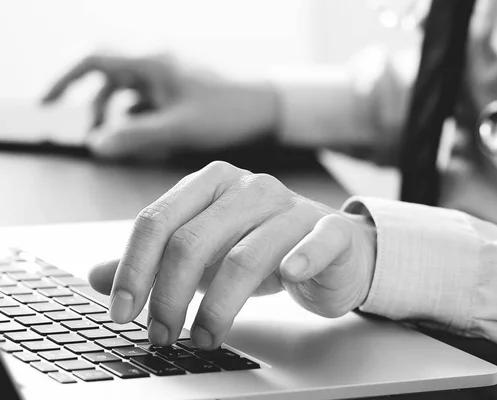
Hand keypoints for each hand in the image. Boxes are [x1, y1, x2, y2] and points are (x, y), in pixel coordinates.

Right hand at [42, 54, 277, 157]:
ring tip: (115, 141)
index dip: (64, 79)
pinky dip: (139, 114)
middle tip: (85, 133)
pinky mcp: (180, 84)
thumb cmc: (230, 110)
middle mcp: (155, 60)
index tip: (47, 104)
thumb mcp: (179, 128)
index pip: (92, 59)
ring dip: (116, 113)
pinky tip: (145, 137)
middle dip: (91, 102)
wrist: (270, 104)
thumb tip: (95, 146)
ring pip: (127, 87)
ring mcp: (168, 72)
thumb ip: (136, 137)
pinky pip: (147, 96)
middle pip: (106, 74)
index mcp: (150, 61)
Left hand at [88, 161, 376, 348]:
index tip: (123, 312)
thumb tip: (96, 277)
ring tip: (203, 337)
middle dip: (168, 296)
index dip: (133, 270)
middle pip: (193, 240)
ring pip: (245, 255)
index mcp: (211, 184)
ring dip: (218, 306)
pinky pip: (317, 240)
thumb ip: (153, 262)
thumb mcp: (204, 252)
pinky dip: (302, 258)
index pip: (157, 221)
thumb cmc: (265, 248)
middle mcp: (248, 187)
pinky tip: (288, 277)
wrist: (332, 249)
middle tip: (161, 334)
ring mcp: (291, 206)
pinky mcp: (329, 229)